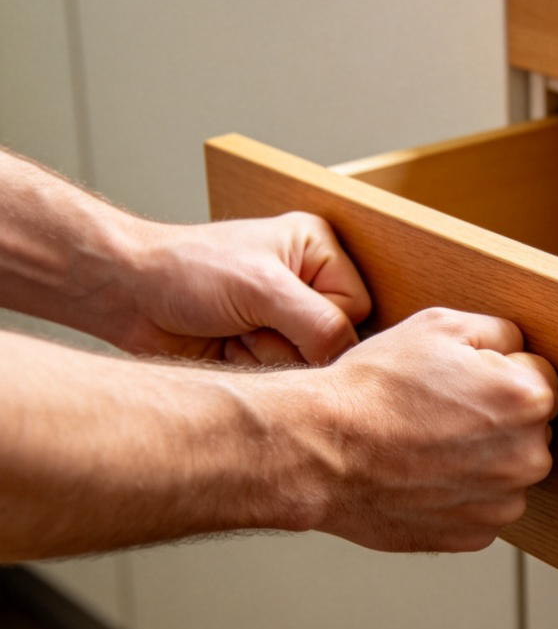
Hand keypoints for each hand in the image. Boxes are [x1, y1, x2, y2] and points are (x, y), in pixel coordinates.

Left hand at [120, 212, 370, 364]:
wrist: (128, 296)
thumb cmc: (186, 270)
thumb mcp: (261, 288)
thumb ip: (319, 323)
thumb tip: (347, 358)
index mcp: (318, 250)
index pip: (357, 307)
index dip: (321, 323)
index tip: (277, 311)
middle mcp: (309, 284)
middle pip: (334, 341)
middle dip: (287, 342)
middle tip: (249, 321)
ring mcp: (287, 318)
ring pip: (308, 364)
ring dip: (266, 356)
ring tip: (234, 331)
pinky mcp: (266, 347)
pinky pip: (283, 377)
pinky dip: (252, 369)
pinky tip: (226, 347)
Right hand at [287, 308, 557, 552]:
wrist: (323, 449)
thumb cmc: (374, 389)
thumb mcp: (440, 326)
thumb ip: (500, 332)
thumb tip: (518, 346)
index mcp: (529, 400)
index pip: (541, 379)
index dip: (499, 372)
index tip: (463, 381)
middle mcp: (528, 457)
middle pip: (529, 428)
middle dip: (496, 417)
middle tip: (441, 410)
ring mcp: (503, 502)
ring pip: (507, 469)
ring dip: (481, 457)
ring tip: (427, 442)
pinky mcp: (476, 535)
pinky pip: (482, 504)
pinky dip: (460, 492)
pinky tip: (424, 473)